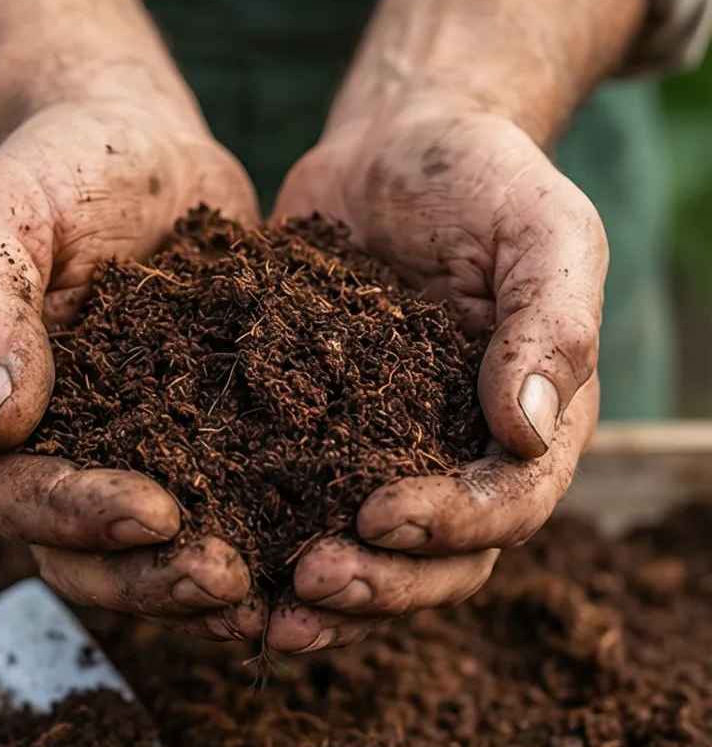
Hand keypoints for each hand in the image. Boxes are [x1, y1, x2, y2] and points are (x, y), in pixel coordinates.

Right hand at [0, 99, 264, 634]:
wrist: (137, 141)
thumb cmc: (55, 165)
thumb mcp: (1, 211)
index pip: (17, 494)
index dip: (79, 517)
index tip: (155, 513)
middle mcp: (50, 450)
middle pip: (83, 556)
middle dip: (152, 578)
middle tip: (227, 577)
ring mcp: (125, 454)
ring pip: (151, 556)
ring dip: (203, 587)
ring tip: (274, 589)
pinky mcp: (197, 444)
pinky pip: (222, 513)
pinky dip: (260, 546)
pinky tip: (315, 551)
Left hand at [264, 102, 605, 652]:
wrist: (397, 135)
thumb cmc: (486, 174)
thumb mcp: (542, 230)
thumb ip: (550, 323)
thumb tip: (526, 431)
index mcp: (533, 425)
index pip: (504, 507)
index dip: (447, 527)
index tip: (379, 518)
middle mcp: (458, 453)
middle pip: (433, 558)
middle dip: (376, 583)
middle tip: (307, 583)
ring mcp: (383, 444)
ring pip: (359, 548)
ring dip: (312, 589)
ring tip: (252, 611)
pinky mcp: (310, 419)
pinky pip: (284, 490)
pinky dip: (250, 528)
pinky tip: (196, 541)